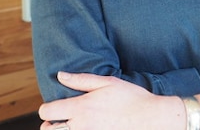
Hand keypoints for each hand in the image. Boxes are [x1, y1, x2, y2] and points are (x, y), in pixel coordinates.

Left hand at [38, 72, 182, 129]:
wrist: (152, 119)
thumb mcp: (107, 83)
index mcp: (82, 108)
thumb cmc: (132, 98)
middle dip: (50, 125)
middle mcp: (81, 126)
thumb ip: (81, 80)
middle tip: (60, 120)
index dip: (47, 109)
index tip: (54, 107)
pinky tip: (87, 128)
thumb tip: (60, 75)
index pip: (47, 112)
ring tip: (73, 125)